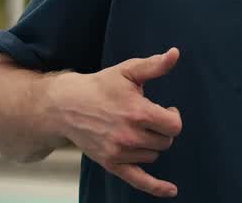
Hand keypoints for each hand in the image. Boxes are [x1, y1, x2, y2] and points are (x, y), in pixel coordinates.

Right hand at [49, 48, 182, 196]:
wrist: (66, 106)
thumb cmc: (100, 86)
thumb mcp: (128, 71)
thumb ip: (155, 66)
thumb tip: (175, 53)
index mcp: (138, 113)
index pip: (174, 125)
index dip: (173, 116)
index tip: (165, 109)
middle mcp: (130, 136)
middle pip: (165, 141)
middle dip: (162, 130)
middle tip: (150, 118)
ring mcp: (119, 153)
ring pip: (153, 156)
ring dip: (151, 145)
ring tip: (137, 129)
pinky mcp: (111, 164)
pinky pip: (139, 180)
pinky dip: (156, 187)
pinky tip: (172, 191)